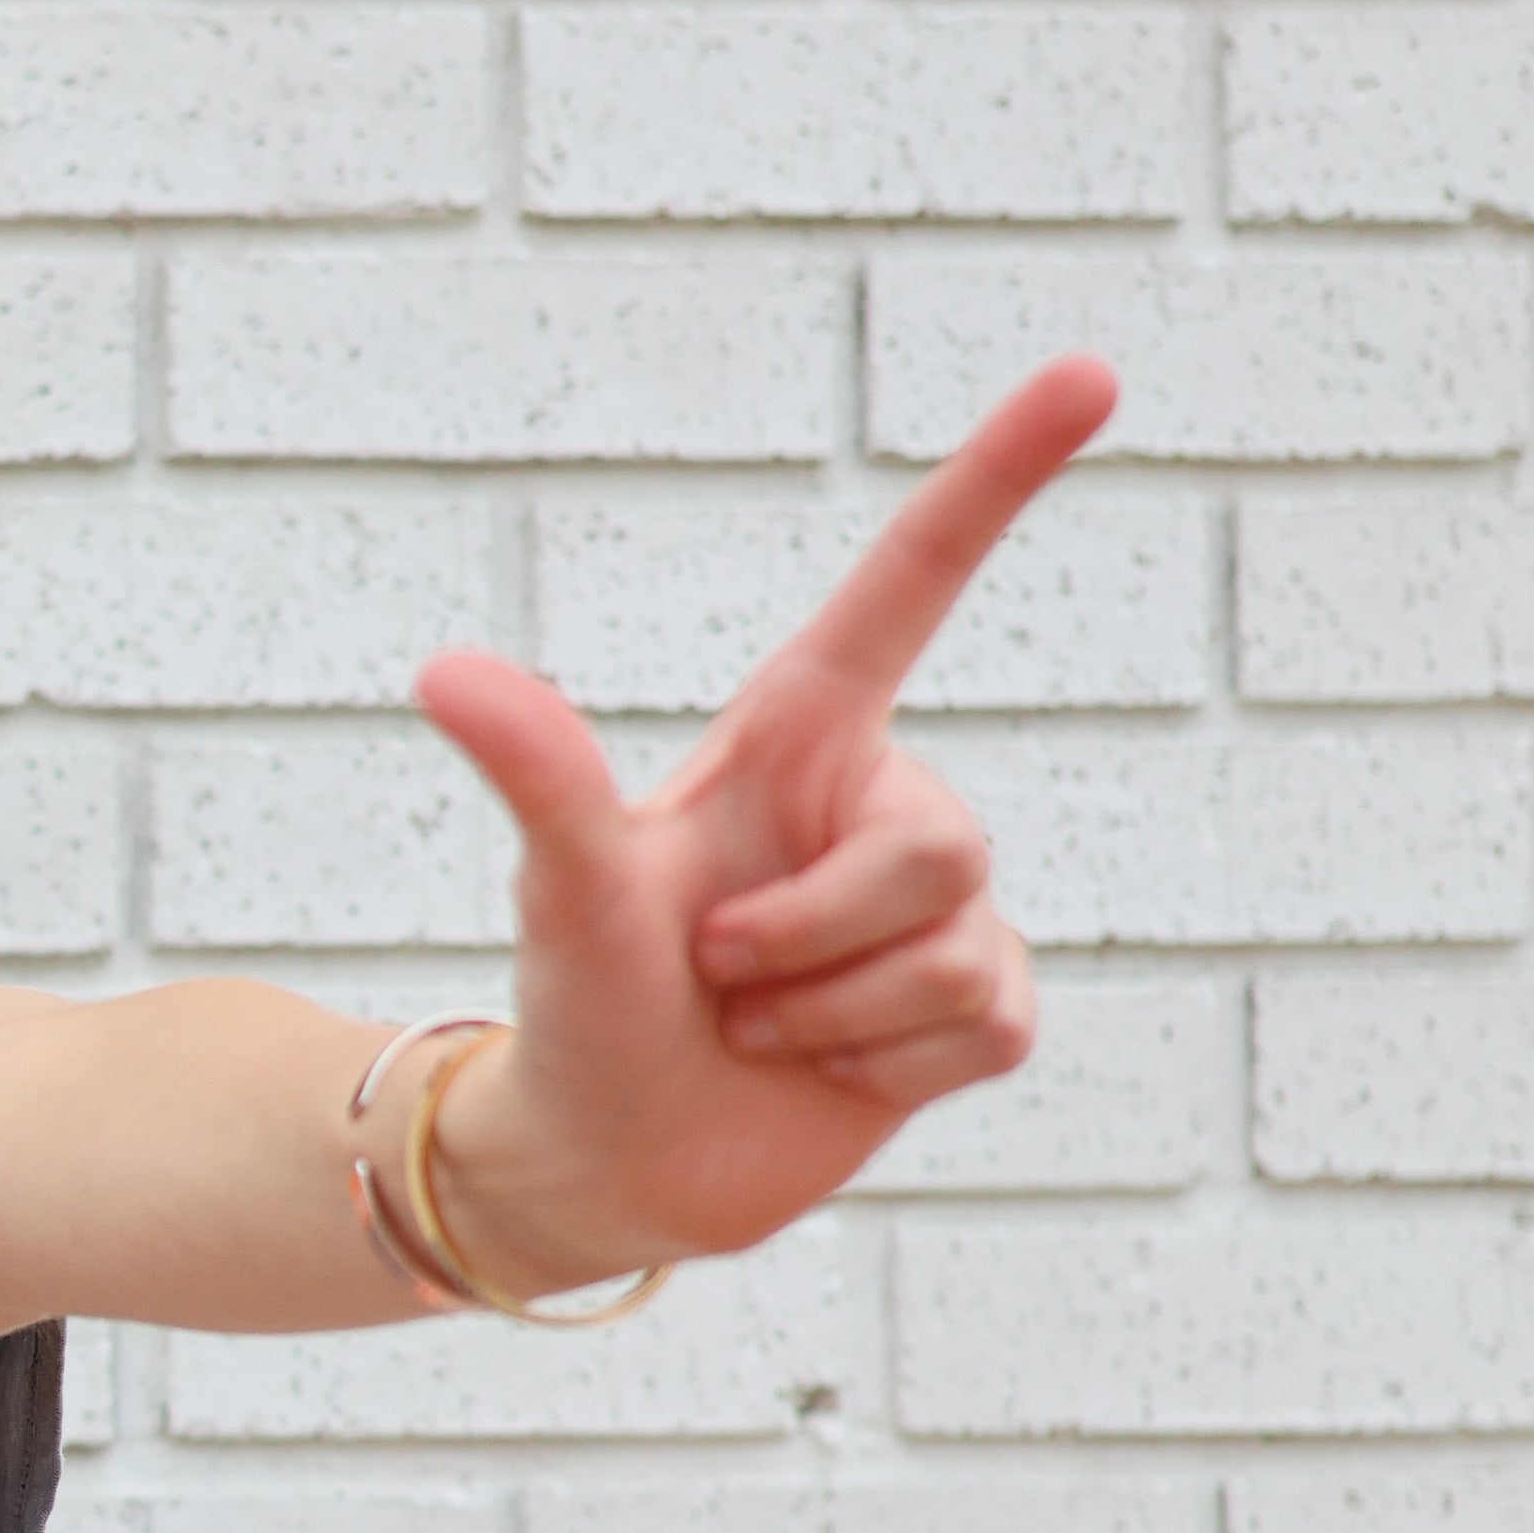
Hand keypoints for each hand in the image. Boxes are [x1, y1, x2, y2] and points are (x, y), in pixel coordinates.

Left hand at [407, 356, 1113, 1286]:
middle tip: (719, 970)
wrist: (611, 1159)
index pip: (916, 584)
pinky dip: (890, 1067)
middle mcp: (878, 805)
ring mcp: (935, 911)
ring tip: (757, 1022)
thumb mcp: (563, 886)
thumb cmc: (579, 1001)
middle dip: (815, 935)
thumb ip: (536, 773)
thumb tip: (442, 670)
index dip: (1002, 476)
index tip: (1092, 373)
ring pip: (961, 947)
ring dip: (834, 1013)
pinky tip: (827, 1069)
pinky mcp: (974, 1011)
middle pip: (943, 844)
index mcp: (799, 737)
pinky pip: (992, 1022)